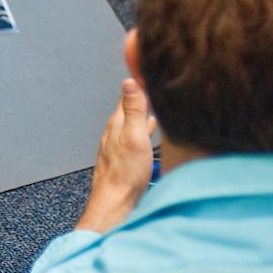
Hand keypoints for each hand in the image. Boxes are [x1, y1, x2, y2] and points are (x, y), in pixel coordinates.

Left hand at [75, 78, 157, 233]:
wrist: (115, 203)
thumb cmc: (125, 174)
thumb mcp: (134, 137)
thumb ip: (134, 110)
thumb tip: (130, 81)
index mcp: (116, 124)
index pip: (127, 97)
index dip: (139, 84)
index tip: (148, 69)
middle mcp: (115, 132)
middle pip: (131, 109)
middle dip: (143, 98)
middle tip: (156, 85)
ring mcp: (118, 145)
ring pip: (134, 123)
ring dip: (144, 113)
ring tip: (157, 104)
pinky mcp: (124, 158)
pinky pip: (136, 136)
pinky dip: (145, 129)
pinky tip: (151, 130)